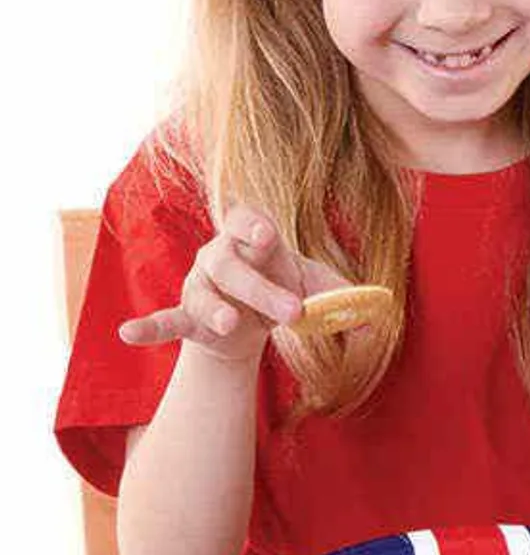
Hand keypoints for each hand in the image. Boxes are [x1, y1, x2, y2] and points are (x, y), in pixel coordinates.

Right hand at [118, 208, 348, 363]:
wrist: (252, 320)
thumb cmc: (284, 286)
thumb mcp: (316, 286)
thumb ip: (344, 295)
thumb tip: (378, 317)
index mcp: (252, 238)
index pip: (246, 219)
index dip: (254, 225)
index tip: (269, 234)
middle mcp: (220, 256)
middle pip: (232, 266)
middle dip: (261, 288)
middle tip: (294, 312)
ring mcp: (200, 286)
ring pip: (202, 294)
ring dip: (216, 309)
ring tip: (229, 324)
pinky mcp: (188, 316)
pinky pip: (166, 319)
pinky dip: (148, 327)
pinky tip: (127, 334)